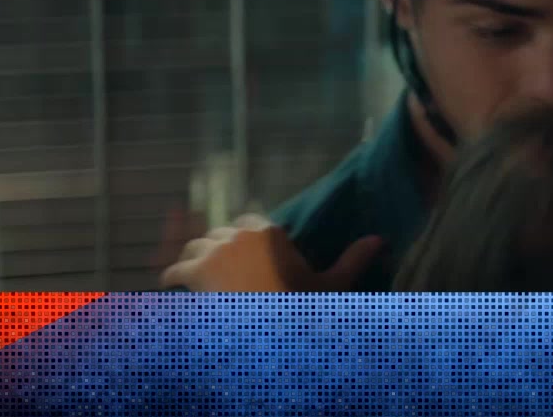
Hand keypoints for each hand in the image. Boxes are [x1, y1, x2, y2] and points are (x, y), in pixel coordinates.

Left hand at [159, 213, 383, 291]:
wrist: (267, 330)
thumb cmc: (299, 306)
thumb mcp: (329, 285)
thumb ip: (352, 260)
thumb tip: (380, 239)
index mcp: (269, 232)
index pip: (251, 223)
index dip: (247, 239)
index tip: (249, 257)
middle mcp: (238, 234)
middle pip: (220, 234)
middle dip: (219, 249)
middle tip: (222, 271)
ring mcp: (213, 251)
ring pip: (195, 248)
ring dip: (195, 262)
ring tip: (195, 278)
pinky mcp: (192, 272)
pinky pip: (175, 269)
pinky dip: (173, 279)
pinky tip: (172, 288)